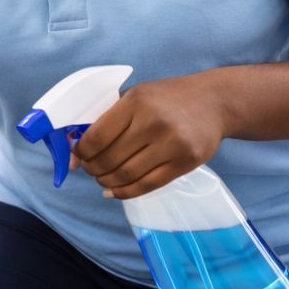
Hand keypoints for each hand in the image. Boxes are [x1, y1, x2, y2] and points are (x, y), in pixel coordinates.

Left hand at [71, 74, 227, 198]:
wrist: (214, 102)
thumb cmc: (166, 98)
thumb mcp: (135, 96)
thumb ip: (106, 119)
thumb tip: (74, 153)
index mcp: (136, 102)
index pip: (97, 137)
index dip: (81, 152)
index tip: (78, 155)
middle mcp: (154, 123)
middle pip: (110, 159)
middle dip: (92, 169)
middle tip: (89, 169)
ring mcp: (172, 144)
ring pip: (126, 175)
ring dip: (106, 182)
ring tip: (102, 179)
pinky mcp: (186, 163)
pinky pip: (147, 185)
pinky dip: (125, 192)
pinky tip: (116, 190)